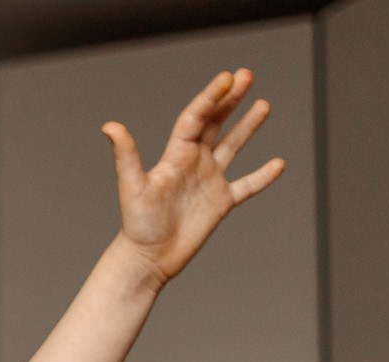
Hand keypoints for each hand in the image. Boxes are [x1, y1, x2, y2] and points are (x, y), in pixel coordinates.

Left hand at [107, 69, 285, 284]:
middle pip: (215, 123)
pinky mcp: (220, 203)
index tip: (227, 77)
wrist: (148, 259)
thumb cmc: (137, 224)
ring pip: (232, 147)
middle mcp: (193, 163)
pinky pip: (246, 186)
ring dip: (248, 126)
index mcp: (175, 155)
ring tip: (264, 104)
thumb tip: (109, 126)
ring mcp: (209, 181)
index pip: (196, 117)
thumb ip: (126, 155)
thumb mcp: (132, 186)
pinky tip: (279, 164)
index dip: (211, 96)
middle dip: (230, 99)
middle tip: (247, 75)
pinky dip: (262, 176)